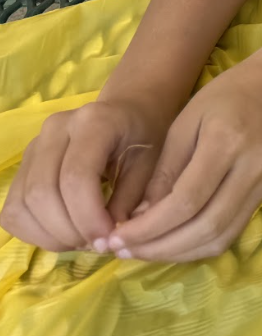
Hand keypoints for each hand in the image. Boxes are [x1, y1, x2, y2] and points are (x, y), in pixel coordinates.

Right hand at [0, 97, 172, 252]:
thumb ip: (131, 200)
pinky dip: (33, 232)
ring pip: (22, 204)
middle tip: (95, 244)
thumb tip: (110, 240)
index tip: (107, 239)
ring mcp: (34, 146)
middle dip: (68, 230)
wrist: (128, 114)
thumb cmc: (143, 138)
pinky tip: (62, 236)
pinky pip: (12, 209)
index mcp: (94, 122)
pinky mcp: (22, 165)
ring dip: (50, 235)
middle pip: (43, 192)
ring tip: (82, 241)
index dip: (87, 216)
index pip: (75, 177)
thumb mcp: (151, 164)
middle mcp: (55, 129)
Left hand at [103, 64, 261, 263]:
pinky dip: (199, 245)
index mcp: (226, 142)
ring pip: (220, 237)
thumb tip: (140, 216)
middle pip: (205, 227)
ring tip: (144, 251)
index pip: (186, 201)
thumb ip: (166, 168)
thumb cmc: (230, 92)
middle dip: (159, 247)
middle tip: (123, 251)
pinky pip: (232, 231)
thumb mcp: (187, 119)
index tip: (115, 238)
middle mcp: (251, 169)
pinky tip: (174, 242)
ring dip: (179, 253)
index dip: (148, 228)